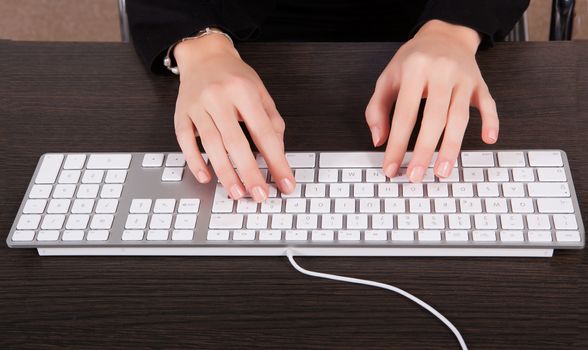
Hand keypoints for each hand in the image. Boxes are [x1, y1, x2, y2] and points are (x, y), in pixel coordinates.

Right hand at [173, 33, 294, 201]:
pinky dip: (195, 161)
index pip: (264, 133)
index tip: (285, 183)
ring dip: (224, 172)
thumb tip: (278, 153)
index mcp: (244, 91)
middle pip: (235, 142)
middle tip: (259, 195)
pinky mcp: (181, 114)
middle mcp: (219, 97)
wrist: (203, 55)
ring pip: (211, 144)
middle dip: (249, 173)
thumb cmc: (234, 77)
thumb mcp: (260, 91)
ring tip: (237, 192)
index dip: (276, 161)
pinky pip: (185, 141)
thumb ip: (271, 121)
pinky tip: (206, 177)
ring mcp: (197, 105)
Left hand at [365, 20, 498, 181]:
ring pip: (460, 116)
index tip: (391, 166)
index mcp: (415, 70)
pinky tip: (488, 139)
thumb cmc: (413, 61)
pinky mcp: (480, 83)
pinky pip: (488, 104)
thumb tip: (379, 140)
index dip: (397, 144)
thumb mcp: (387, 78)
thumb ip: (377, 109)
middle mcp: (441, 73)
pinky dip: (491, 121)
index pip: (405, 114)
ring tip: (442, 171)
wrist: (444, 35)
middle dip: (425, 151)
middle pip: (434, 118)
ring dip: (452, 147)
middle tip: (417, 176)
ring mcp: (463, 78)